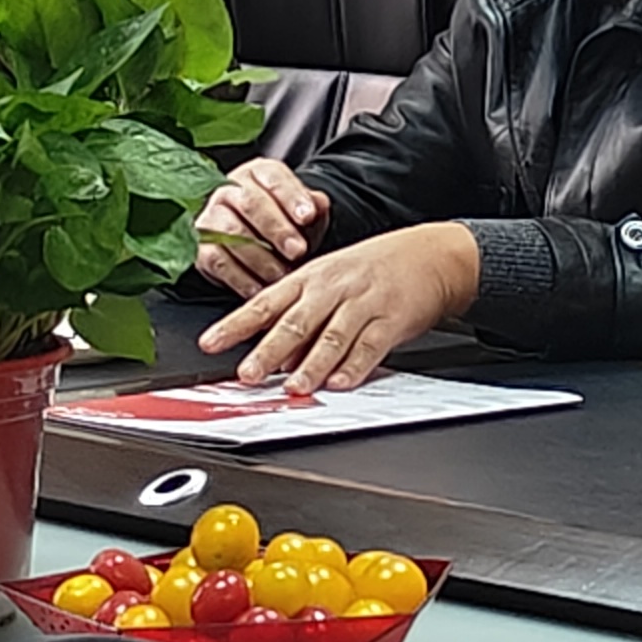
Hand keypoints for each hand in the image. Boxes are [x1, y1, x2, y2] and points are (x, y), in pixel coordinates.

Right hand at [192, 158, 328, 295]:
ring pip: (230, 232)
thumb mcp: (304, 212)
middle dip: (277, 229)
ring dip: (259, 257)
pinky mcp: (201, 246)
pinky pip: (217, 260)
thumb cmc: (286, 224)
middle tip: (298, 251)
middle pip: (250, 203)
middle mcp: (230, 190)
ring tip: (281, 274)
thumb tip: (318, 205)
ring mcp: (211, 216)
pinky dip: (240, 277)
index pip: (274, 178)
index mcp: (259, 173)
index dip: (292, 198)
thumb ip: (313, 207)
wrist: (260, 246)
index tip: (308, 217)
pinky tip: (260, 288)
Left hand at [197, 222, 480, 392]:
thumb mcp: (332, 281)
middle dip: (268, 350)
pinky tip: (342, 382)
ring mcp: (363, 302)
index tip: (210, 342)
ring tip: (294, 387)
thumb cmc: (375, 269)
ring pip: (332, 335)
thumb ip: (304, 318)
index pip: (265, 302)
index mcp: (311, 277)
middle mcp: (333, 287)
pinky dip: (355, 365)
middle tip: (248, 374)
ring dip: (311, 364)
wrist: (431, 254)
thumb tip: (278, 361)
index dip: (235, 324)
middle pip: (295, 321)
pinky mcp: (392, 318)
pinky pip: (371, 344)